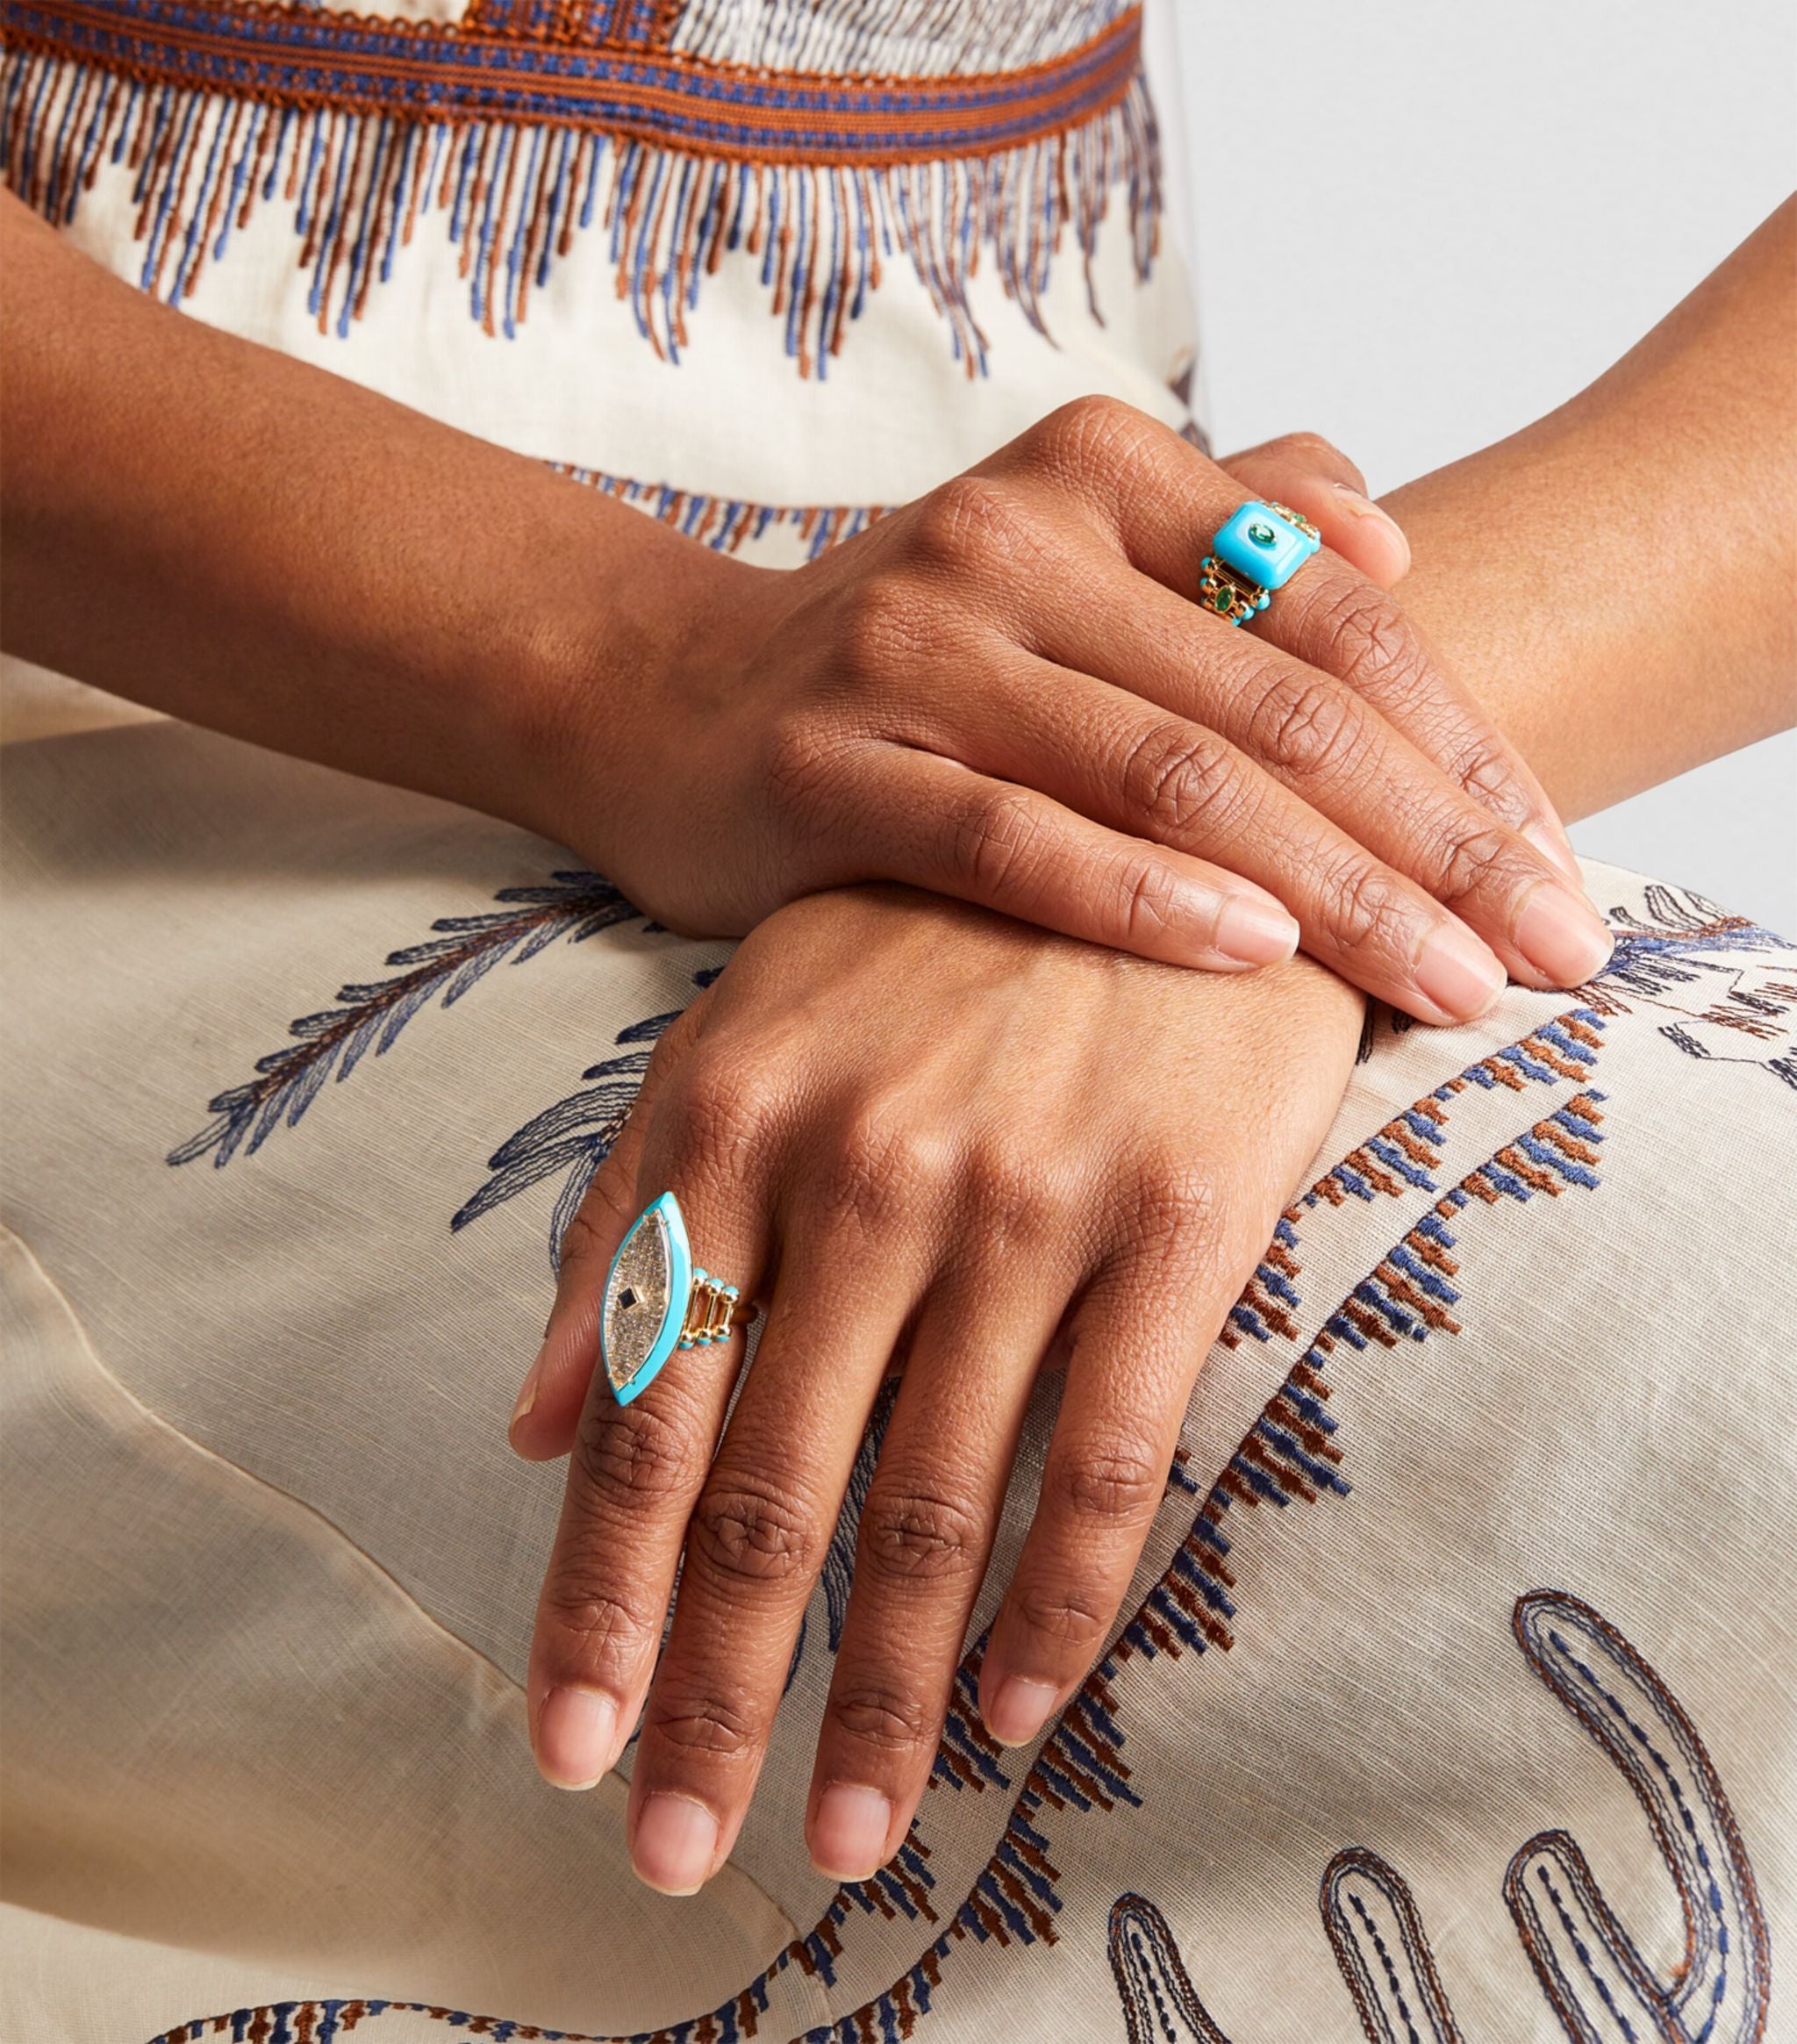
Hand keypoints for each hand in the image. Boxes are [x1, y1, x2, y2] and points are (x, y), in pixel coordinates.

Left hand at [507, 884, 1364, 1892]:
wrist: (1183, 814)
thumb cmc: (945, 938)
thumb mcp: (747, 1031)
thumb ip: (627, 1217)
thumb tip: (526, 1423)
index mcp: (732, 1118)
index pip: (641, 1407)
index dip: (593, 1597)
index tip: (564, 1748)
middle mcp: (865, 1166)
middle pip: (768, 1487)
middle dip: (711, 1689)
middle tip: (677, 1853)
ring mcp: (1026, 1193)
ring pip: (929, 1501)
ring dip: (882, 1693)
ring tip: (854, 1831)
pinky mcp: (1180, 1212)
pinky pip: (1106, 1450)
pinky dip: (1058, 1600)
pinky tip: (1016, 1707)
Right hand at [553, 402, 1611, 1024]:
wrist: (664, 696)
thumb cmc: (908, 654)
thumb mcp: (1065, 554)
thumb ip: (1223, 517)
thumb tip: (1384, 522)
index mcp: (1097, 472)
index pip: (1331, 604)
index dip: (1461, 739)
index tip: (1552, 863)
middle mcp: (1012, 536)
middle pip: (1275, 699)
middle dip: (1434, 841)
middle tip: (1549, 954)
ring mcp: (915, 647)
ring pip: (1165, 772)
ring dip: (1329, 890)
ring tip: (1449, 983)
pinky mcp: (831, 766)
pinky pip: (1011, 840)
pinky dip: (1142, 898)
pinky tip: (1256, 958)